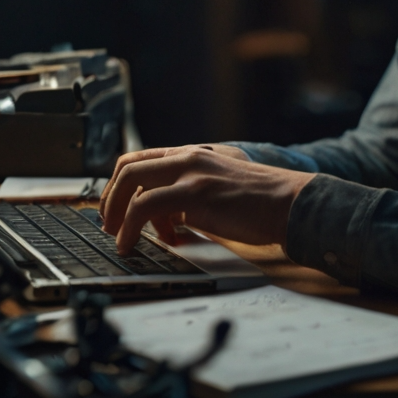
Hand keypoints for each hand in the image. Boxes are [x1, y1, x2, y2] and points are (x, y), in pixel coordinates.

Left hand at [99, 144, 313, 253]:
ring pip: (131, 182)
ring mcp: (191, 172)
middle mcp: (188, 156)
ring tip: (119, 239)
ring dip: (116, 213)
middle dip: (110, 198)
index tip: (115, 209)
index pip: (141, 158)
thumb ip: (191, 193)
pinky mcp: (195, 193)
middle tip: (109, 224)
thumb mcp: (219, 186)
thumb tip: (166, 218)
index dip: (119, 185)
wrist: (289, 202)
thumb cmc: (259, 202)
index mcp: (193, 154)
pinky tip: (131, 243)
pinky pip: (145, 206)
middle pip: (128, 166)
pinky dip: (130, 227)